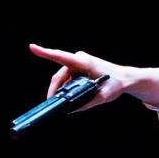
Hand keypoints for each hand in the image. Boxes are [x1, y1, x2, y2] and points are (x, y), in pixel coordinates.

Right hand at [29, 44, 158, 112]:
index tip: (32, 47)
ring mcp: (78, 63)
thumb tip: (72, 110)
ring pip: (62, 78)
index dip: (46, 53)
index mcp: (84, 62)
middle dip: (55, 89)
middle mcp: (79, 59)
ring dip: (61, 90)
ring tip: (64, 103)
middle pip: (59, 75)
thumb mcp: (103, 96)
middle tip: (53, 103)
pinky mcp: (79, 68)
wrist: (125, 78)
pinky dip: (66, 88)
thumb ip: (88, 103)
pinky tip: (68, 97)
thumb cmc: (116, 83)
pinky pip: (67, 79)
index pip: (61, 57)